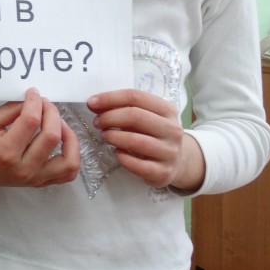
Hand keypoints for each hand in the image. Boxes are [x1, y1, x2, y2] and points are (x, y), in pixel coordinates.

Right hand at [0, 88, 78, 187]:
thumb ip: (10, 110)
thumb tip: (32, 100)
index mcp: (6, 152)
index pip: (31, 121)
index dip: (35, 102)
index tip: (33, 92)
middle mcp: (23, 168)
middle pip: (51, 136)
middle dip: (52, 112)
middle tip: (45, 103)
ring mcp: (35, 179)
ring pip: (68, 160)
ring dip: (70, 137)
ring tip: (60, 123)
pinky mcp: (41, 182)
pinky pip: (68, 173)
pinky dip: (72, 156)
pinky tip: (64, 142)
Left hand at [87, 89, 204, 190]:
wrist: (177, 162)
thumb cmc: (154, 134)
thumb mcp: (146, 117)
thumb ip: (124, 108)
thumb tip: (94, 103)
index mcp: (168, 110)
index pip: (136, 97)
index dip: (110, 98)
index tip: (91, 103)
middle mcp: (172, 129)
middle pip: (135, 116)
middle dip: (110, 117)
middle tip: (97, 123)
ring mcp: (170, 152)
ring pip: (136, 141)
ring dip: (114, 137)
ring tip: (105, 136)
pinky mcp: (164, 172)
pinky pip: (139, 165)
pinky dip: (123, 158)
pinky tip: (116, 153)